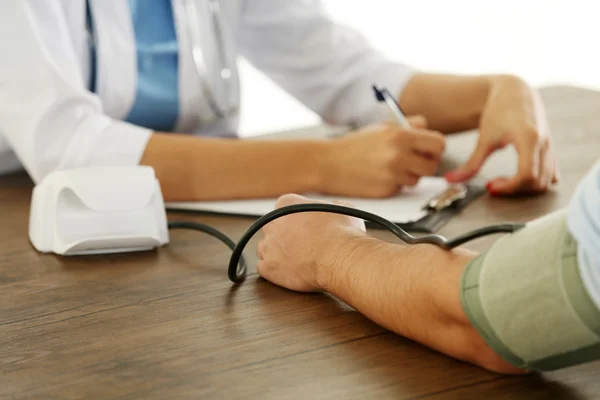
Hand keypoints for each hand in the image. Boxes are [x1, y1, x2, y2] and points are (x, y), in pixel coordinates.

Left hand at [257, 194, 364, 291]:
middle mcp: (273, 223)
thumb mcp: (343, 209)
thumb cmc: (341, 233)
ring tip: (293, 260)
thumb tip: (336, 209)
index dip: (294, 219)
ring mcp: (268, 246)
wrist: (338, 257)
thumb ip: (332, 207)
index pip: (284, 207)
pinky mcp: (268, 267)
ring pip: (264, 249)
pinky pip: (263, 268)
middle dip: (282, 235)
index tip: (303, 226)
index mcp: (287, 204)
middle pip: (271, 228)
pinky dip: (273, 271)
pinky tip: (287, 272)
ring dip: (275, 254)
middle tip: (298, 244)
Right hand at [320, 116, 444, 197]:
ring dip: (409, 175)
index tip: (428, 149)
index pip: (438, 143)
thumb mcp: (381, 127)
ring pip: (417, 180)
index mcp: (401, 136)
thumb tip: (426, 126)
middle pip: (432, 166)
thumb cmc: (354, 145)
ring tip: (391, 167)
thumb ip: (407, 125)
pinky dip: (395, 184)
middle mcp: (399, 156)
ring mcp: (393, 175)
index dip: (435, 148)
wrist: (328, 164)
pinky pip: (401, 188)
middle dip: (425, 164)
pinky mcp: (386, 190)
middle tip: (413, 161)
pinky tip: (380, 176)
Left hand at [445, 75, 558, 194]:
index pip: (527, 175)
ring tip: (504, 181)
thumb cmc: (499, 112)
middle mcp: (544, 143)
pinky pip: (551, 174)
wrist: (515, 92)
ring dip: (525, 188)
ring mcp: (550, 147)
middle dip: (515, 190)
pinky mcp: (550, 149)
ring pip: (546, 181)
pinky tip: (518, 177)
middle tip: (494, 185)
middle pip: (537, 182)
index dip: (509, 187)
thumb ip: (470, 163)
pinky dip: (536, 182)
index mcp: (529, 139)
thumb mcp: (484, 139)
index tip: (491, 186)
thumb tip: (450, 180)